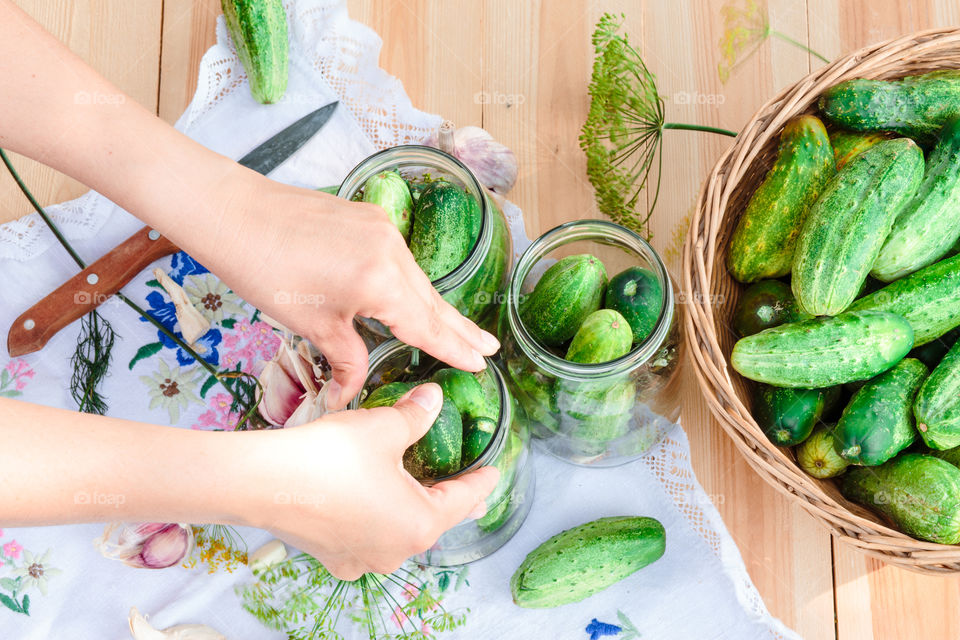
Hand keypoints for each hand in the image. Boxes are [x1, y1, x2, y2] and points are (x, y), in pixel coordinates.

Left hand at [209, 171, 499, 408]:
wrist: (234, 212)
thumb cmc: (265, 270)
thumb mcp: (312, 324)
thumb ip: (345, 358)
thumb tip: (353, 393)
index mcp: (380, 282)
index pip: (426, 325)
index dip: (453, 348)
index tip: (479, 364)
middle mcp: (391, 251)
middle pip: (432, 300)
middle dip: (460, 327)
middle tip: (489, 348)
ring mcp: (382, 229)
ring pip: (416, 278)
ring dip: (435, 306)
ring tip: (460, 329)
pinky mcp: (368, 217)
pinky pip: (398, 259)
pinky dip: (409, 283)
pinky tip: (413, 296)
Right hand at [238, 383, 499, 579]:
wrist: (264, 480)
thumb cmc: (330, 456)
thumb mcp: (384, 427)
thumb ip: (416, 414)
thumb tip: (432, 398)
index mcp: (420, 523)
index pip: (464, 499)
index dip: (481, 481)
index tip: (493, 472)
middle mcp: (395, 551)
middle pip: (434, 521)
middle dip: (448, 499)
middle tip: (466, 486)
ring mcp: (362, 559)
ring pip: (399, 533)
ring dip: (409, 511)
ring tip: (417, 491)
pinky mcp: (333, 557)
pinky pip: (367, 540)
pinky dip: (375, 521)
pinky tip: (371, 505)